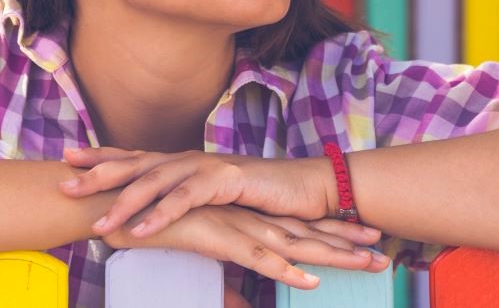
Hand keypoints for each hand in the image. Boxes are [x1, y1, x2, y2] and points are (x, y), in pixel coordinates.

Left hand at [59, 147, 335, 237]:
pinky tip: (142, 229)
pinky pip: (187, 199)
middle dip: (98, 173)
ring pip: (156, 181)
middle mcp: (190, 158)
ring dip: (124, 201)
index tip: (67, 157)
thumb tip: (155, 212)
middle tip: (64, 182)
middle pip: (136, 163)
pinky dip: (163, 214)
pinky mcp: (227, 180)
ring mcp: (207, 166)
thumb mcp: (214, 200)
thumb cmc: (260, 198)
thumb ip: (185, 202)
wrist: (305, 188)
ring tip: (98, 221)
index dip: (101, 155)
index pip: (134, 156)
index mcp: (183, 162)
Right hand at [102, 204, 390, 290]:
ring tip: (367, 265)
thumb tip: (240, 300)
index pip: (297, 229)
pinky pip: (255, 257)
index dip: (332, 236)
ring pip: (293, 244)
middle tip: (384, 254)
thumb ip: (222, 272)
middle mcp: (244, 218)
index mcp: (243, 218)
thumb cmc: (149, 223)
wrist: (114, 202)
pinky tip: (309, 280)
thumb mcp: (194, 251)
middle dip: (347, 245)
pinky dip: (285, 269)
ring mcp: (233, 225)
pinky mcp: (216, 236)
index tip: (365, 242)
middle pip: (306, 234)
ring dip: (332, 256)